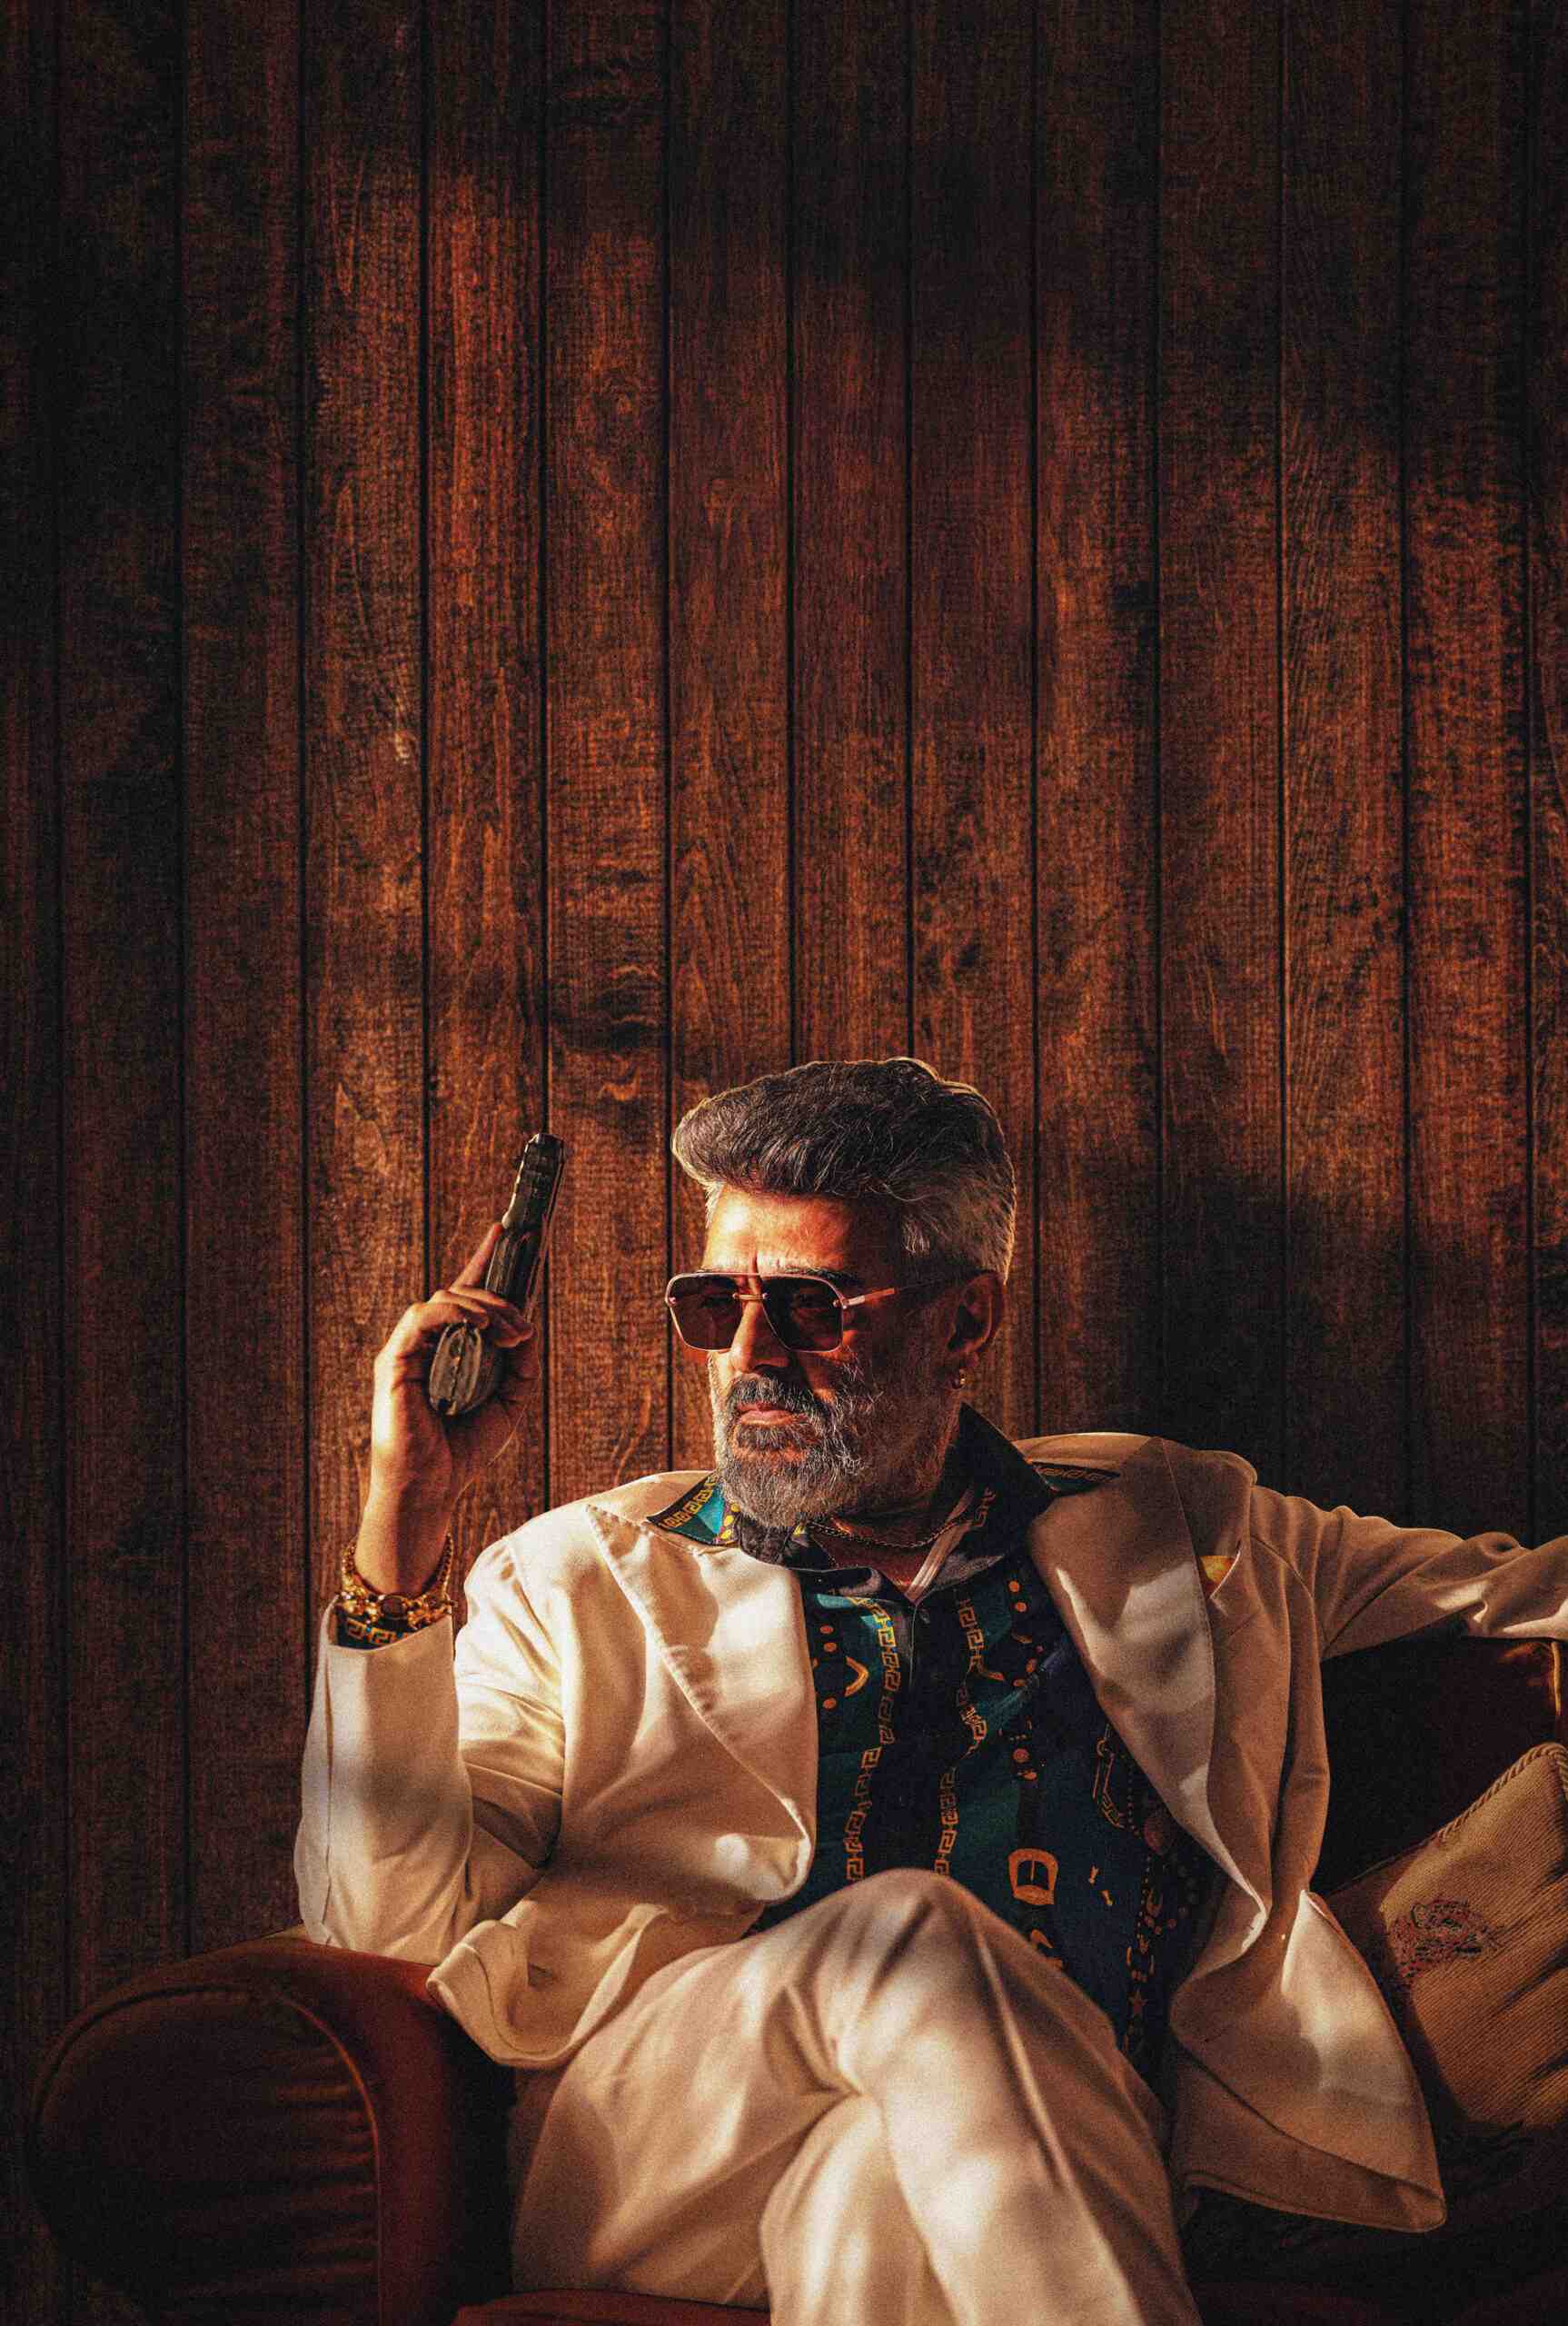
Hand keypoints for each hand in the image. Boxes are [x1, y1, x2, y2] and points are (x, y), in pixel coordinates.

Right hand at [355, 1223, 541, 1591]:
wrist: (430, 1488)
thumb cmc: (462, 1450)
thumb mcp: (508, 1402)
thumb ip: (519, 1363)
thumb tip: (527, 1325)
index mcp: (452, 1350)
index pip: (469, 1295)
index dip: (487, 1261)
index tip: (510, 1230)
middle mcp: (428, 1343)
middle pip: (461, 1291)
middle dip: (498, 1287)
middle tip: (525, 1307)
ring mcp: (409, 1348)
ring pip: (446, 1300)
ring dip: (486, 1307)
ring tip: (511, 1330)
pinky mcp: (395, 1359)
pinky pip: (423, 1317)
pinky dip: (455, 1315)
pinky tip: (481, 1327)